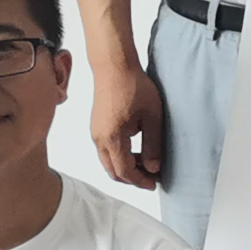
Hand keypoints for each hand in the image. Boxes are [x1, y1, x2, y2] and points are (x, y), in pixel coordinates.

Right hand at [91, 57, 164, 190]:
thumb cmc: (134, 87)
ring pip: (109, 161)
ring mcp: (96, 133)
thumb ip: (153, 145)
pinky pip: (106, 151)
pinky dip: (120, 156)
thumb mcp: (152, 117)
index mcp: (112, 138)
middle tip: (152, 176)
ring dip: (126, 167)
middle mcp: (99, 139)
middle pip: (113, 170)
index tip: (154, 183)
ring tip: (147, 163)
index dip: (140, 181)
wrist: (114, 67)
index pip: (125, 171)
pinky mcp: (97, 126)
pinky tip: (136, 150)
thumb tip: (153, 167)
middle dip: (133, 178)